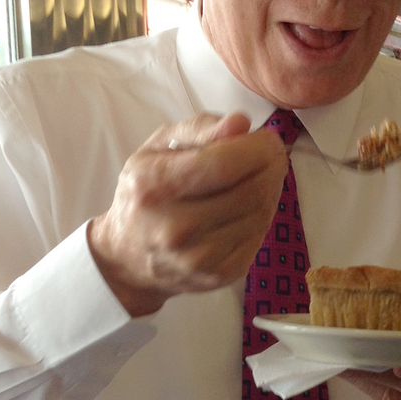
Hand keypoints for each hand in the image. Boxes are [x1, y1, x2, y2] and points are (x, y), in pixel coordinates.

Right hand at [88, 112, 288, 315]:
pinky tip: (251, 204)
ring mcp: (197, 258)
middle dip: (271, 166)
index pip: (224, 165)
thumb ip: (200, 129)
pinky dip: (262, 215)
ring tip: (261, 176)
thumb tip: (240, 123)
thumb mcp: (159, 147)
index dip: (257, 149)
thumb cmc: (146, 191)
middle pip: (250, 190)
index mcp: (153, 186)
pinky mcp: (218, 276)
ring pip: (260, 213)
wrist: (128, 257)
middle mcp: (173, 228)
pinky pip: (258, 237)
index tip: (267, 139)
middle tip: (272, 155)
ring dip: (270, 189)